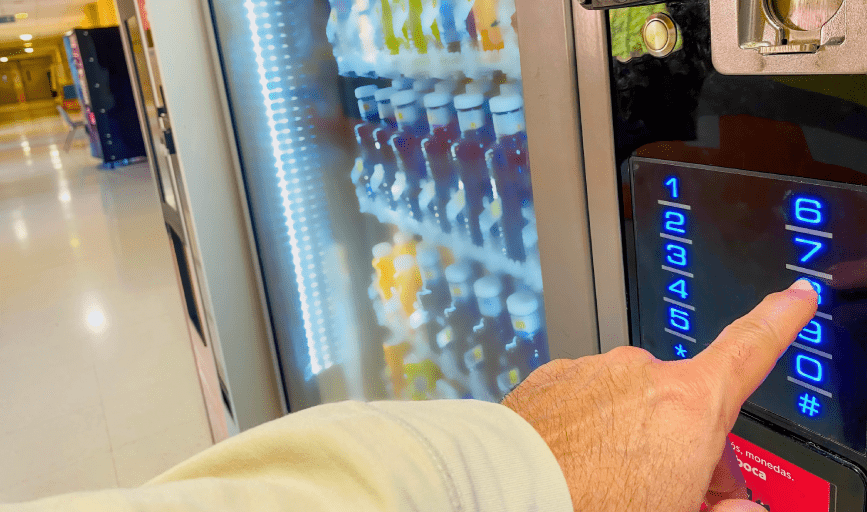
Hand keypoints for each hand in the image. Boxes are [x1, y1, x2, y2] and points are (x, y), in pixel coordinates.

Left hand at [502, 280, 817, 511]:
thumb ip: (723, 510)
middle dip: (689, 442)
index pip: (749, 351)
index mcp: (688, 406)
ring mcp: (592, 372)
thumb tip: (740, 510)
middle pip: (686, 403)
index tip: (795, 295)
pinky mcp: (553, 378)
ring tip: (611, 483)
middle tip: (674, 491)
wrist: (506, 494)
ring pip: (631, 402)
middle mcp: (641, 375)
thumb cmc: (590, 508)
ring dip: (634, 434)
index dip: (780, 320)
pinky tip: (578, 462)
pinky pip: (587, 400)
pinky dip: (591, 426)